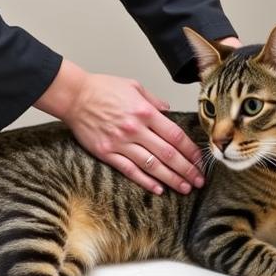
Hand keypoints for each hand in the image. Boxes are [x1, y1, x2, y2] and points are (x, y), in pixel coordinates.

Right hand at [35, 61, 205, 195]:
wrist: (75, 96)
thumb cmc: (102, 88)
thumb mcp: (133, 85)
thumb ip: (153, 100)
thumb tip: (168, 109)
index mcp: (145, 111)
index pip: (175, 135)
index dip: (190, 151)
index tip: (200, 161)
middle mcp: (135, 129)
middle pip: (168, 154)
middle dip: (186, 169)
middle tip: (199, 181)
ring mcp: (121, 143)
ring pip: (152, 166)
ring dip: (171, 179)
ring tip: (184, 188)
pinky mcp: (107, 153)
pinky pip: (130, 171)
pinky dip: (145, 181)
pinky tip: (158, 189)